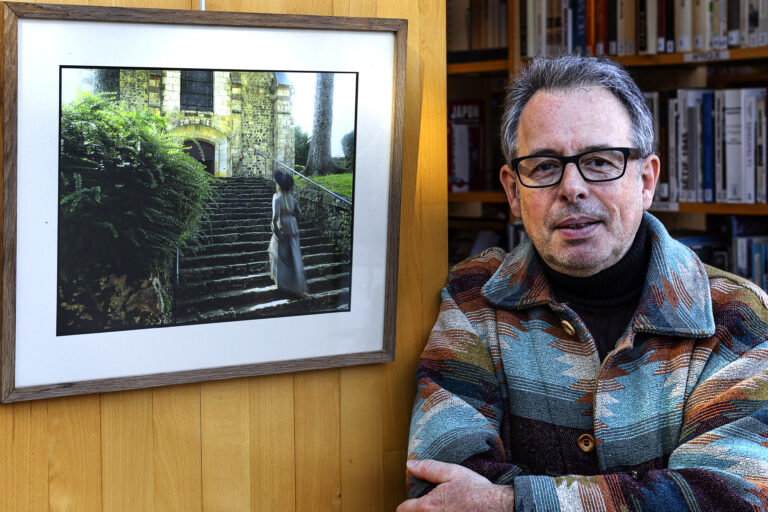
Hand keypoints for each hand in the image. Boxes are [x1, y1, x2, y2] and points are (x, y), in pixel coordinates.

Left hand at [397, 459, 513, 511]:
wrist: (499, 508)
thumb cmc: (477, 491)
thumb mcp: (453, 472)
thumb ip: (429, 469)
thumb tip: (410, 466)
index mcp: (428, 507)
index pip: (402, 510)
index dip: (406, 505)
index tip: (413, 503)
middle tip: (430, 507)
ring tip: (440, 511)